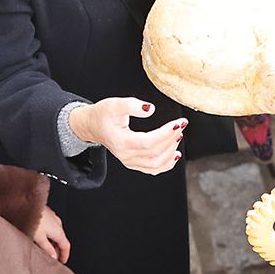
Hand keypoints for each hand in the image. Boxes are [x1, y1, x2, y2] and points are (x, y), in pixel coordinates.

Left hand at [32, 205, 70, 261]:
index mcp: (58, 231)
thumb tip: (53, 256)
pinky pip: (52, 226)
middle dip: (58, 249)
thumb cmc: (31, 219)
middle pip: (61, 239)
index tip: (62, 261)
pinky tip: (40, 236)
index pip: (66, 246)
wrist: (24, 204)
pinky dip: (49, 234)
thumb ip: (47, 249)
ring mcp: (53, 217)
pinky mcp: (47, 213)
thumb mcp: (39, 238)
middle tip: (52, 258)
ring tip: (44, 248)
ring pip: (56, 232)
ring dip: (53, 241)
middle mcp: (58, 223)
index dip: (65, 255)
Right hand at [70, 97, 184, 174]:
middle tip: (181, 125)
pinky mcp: (134, 163)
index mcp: (121, 142)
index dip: (166, 133)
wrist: (93, 126)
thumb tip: (150, 109)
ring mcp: (130, 162)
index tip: (179, 123)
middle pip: (155, 153)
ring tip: (178, 135)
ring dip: (171, 151)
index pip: (149, 142)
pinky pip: (153, 169)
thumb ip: (132, 105)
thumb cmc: (103, 115)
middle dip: (172, 139)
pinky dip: (166, 164)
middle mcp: (126, 155)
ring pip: (156, 164)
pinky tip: (175, 154)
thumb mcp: (115, 105)